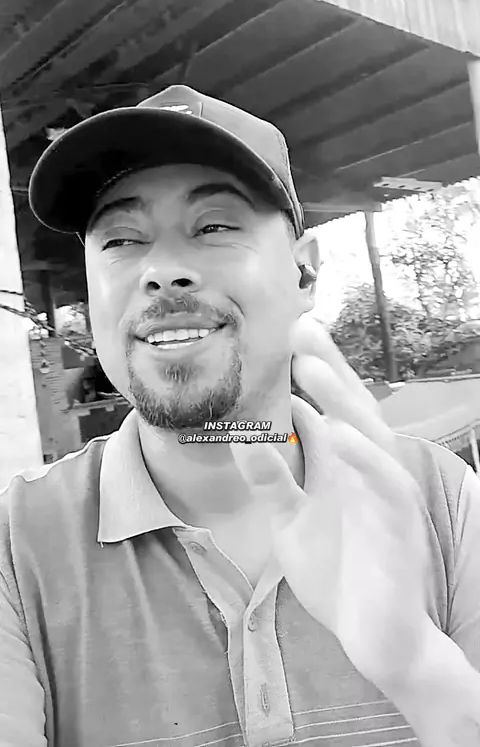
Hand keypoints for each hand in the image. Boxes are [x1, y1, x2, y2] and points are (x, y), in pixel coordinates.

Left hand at [233, 313, 431, 690]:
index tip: (288, 332)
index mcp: (342, 467)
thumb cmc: (338, 575)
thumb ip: (273, 480)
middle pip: (350, 408)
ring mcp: (385, 498)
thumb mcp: (291, 522)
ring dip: (343, 400)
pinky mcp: (398, 529)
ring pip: (371, 436)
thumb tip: (247, 435)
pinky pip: (386, 486)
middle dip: (328, 367)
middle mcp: (366, 473)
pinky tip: (340, 433)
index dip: (314, 370)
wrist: (376, 640)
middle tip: (300, 328)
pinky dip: (365, 457)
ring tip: (311, 366)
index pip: (329, 407)